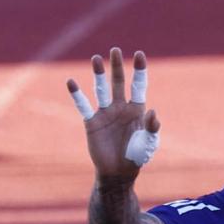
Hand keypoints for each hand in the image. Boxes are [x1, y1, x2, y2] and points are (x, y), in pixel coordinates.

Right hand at [66, 47, 160, 179]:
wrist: (118, 172)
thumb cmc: (137, 157)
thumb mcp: (149, 143)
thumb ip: (152, 128)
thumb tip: (152, 112)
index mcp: (136, 109)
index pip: (138, 85)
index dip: (139, 70)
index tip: (139, 55)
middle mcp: (120, 107)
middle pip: (118, 81)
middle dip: (117, 66)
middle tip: (115, 50)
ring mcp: (105, 113)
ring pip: (101, 89)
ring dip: (99, 74)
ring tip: (96, 58)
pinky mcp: (92, 122)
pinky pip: (83, 105)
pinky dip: (77, 94)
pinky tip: (71, 82)